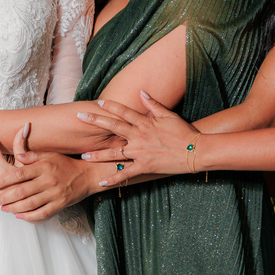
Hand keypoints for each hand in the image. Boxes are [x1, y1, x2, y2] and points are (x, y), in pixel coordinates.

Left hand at [0, 152, 98, 221]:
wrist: (88, 175)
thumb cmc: (66, 164)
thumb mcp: (50, 155)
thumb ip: (33, 156)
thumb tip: (17, 155)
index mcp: (44, 167)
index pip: (20, 173)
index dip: (5, 180)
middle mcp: (48, 181)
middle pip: (22, 191)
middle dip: (5, 197)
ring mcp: (54, 194)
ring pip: (30, 204)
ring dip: (14, 208)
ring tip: (3, 209)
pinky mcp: (60, 204)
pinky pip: (42, 213)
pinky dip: (29, 216)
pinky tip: (19, 216)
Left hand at [77, 91, 197, 185]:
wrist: (195, 152)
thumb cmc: (183, 131)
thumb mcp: (168, 115)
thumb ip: (153, 104)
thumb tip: (141, 92)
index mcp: (144, 123)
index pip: (123, 111)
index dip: (109, 106)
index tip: (96, 103)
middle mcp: (139, 137)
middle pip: (113, 127)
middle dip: (95, 122)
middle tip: (79, 117)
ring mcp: (140, 153)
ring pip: (114, 154)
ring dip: (98, 155)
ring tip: (83, 156)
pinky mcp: (144, 167)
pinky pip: (126, 174)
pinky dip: (113, 179)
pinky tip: (101, 183)